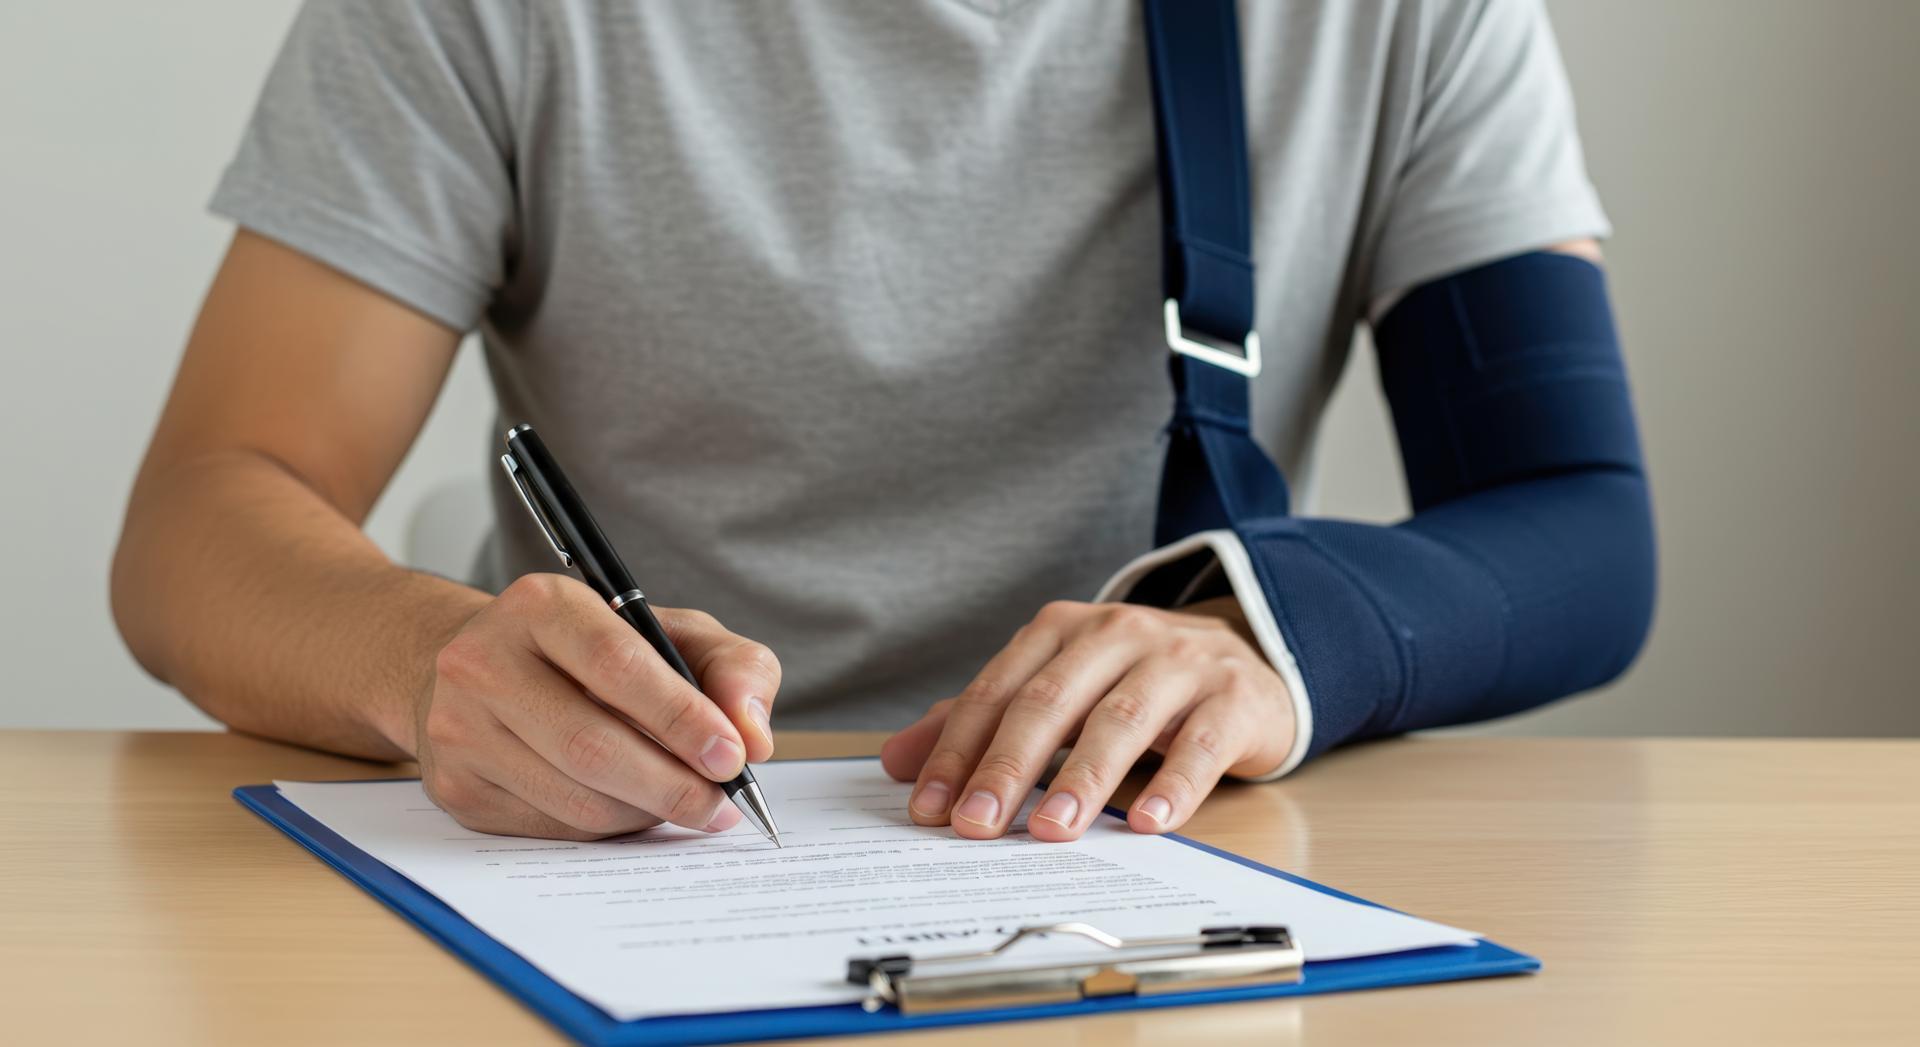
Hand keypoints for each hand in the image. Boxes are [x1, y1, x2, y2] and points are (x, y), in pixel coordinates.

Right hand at [415, 574, 779, 839]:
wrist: (486, 670)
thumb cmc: (595, 650)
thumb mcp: (673, 633)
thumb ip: (732, 667)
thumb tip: (754, 736)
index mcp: (541, 605)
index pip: (615, 664)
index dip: (680, 716)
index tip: (731, 756)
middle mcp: (484, 661)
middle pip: (591, 743)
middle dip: (672, 784)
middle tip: (721, 804)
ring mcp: (461, 729)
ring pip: (575, 798)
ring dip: (646, 812)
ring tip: (684, 803)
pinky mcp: (457, 787)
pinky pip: (554, 828)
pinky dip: (610, 828)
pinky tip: (631, 807)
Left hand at [880, 598, 1291, 841]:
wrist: (1247, 656)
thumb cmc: (1135, 680)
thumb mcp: (1059, 689)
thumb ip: (982, 721)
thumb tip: (897, 761)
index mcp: (1062, 630)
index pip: (997, 691)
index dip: (958, 750)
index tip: (929, 807)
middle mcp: (1117, 634)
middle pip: (1051, 702)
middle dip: (1008, 766)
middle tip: (976, 824)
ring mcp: (1180, 662)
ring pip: (1121, 720)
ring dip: (1083, 779)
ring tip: (1050, 830)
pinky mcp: (1234, 697)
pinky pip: (1201, 743)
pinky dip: (1174, 784)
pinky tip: (1148, 823)